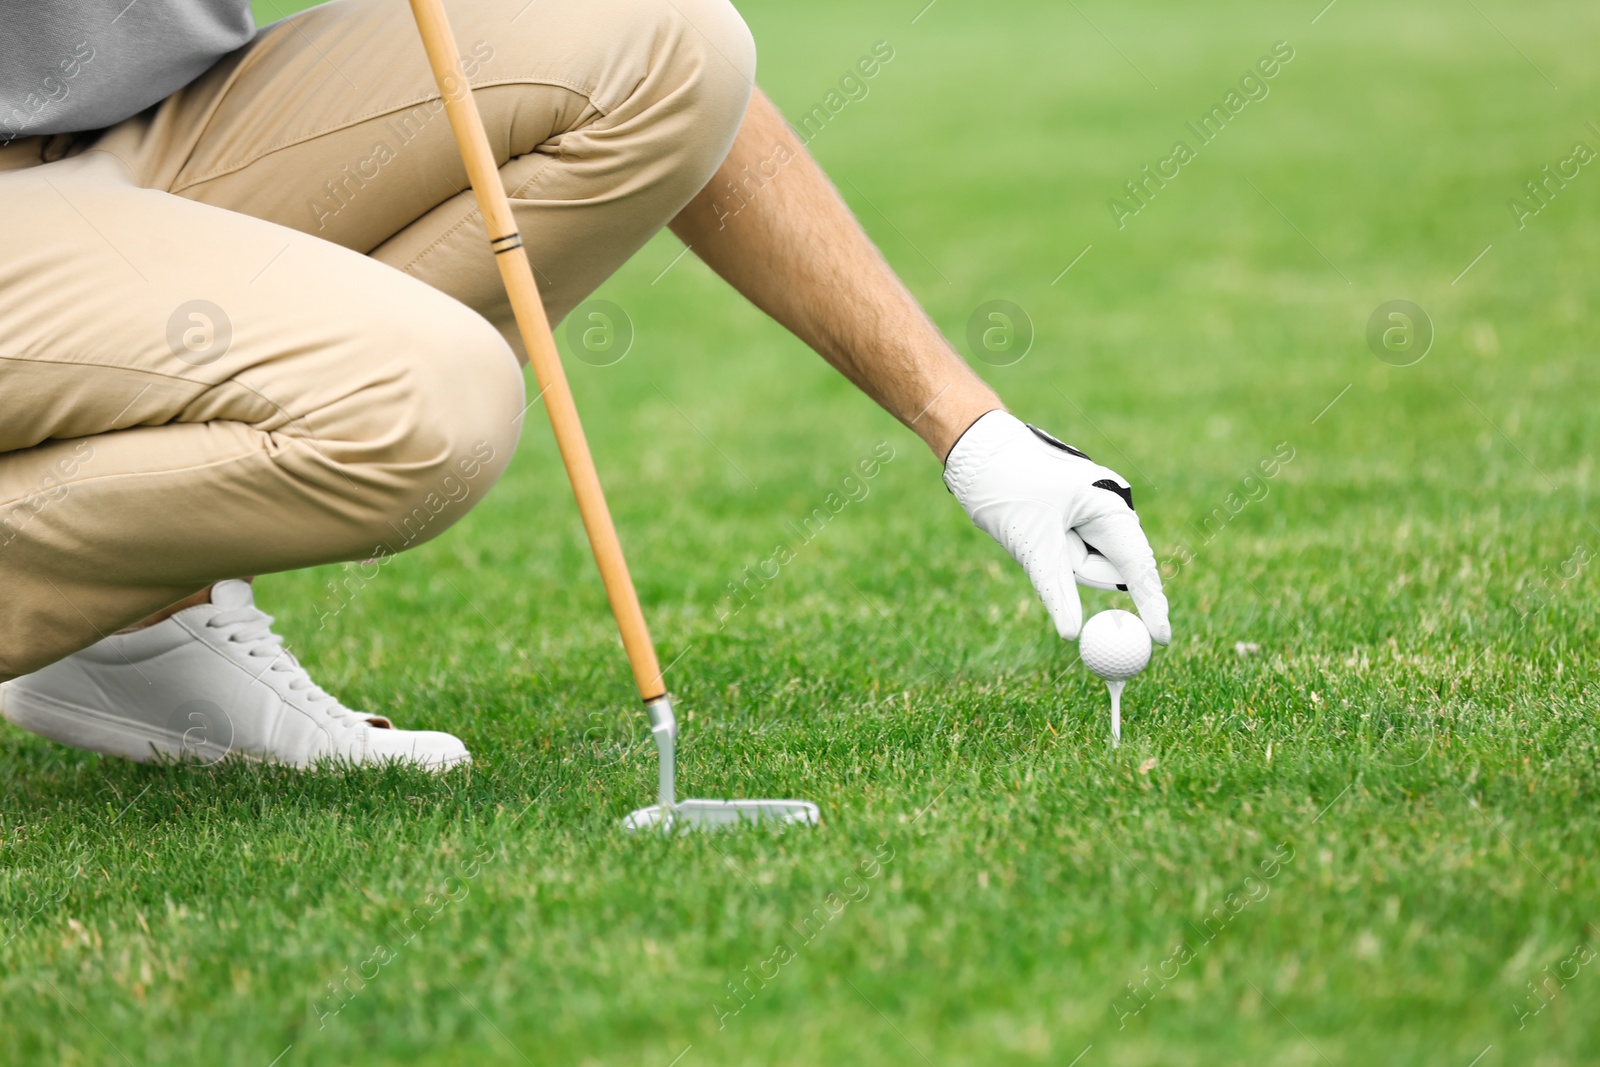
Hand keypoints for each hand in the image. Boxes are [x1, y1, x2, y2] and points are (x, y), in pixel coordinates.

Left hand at [943, 410, 1170, 643]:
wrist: (978, 449)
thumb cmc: (1008, 486)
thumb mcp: (1033, 543)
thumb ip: (1057, 590)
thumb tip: (1071, 634)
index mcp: (1109, 506)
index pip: (1139, 566)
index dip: (1152, 605)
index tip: (1161, 639)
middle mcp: (1108, 508)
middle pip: (1109, 568)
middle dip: (1076, 568)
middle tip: (1048, 542)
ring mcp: (1093, 512)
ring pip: (1085, 563)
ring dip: (1058, 558)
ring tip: (1033, 523)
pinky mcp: (1075, 517)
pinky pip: (1071, 553)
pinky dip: (1054, 551)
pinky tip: (1036, 523)